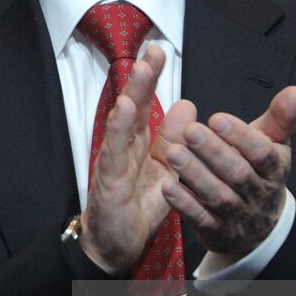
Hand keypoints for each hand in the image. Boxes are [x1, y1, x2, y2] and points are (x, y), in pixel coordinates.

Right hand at [79, 46, 174, 274]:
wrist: (115, 245)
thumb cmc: (135, 207)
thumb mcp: (165, 170)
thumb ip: (173, 140)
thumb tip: (187, 106)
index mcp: (139, 142)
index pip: (146, 103)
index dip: (152, 78)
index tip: (160, 51)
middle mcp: (124, 146)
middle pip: (132, 105)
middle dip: (143, 77)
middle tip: (153, 50)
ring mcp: (114, 160)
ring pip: (122, 121)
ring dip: (131, 93)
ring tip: (141, 68)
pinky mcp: (109, 178)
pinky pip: (115, 149)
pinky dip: (119, 127)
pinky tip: (123, 107)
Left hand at [154, 86, 295, 257]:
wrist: (259, 227)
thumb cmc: (260, 174)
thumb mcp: (273, 144)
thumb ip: (280, 117)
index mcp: (274, 169)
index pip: (262, 152)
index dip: (241, 136)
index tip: (217, 118)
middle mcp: (258, 193)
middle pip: (238, 173)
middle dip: (214, 152)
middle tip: (190, 131)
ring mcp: (239, 216)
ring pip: (219, 196)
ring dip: (196, 175)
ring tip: (174, 153)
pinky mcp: (218, 233)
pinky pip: (202, 219)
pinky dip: (185, 204)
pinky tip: (168, 186)